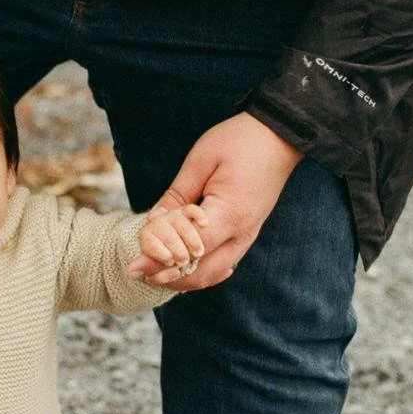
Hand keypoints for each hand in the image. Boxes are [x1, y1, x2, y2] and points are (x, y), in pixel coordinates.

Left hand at [129, 113, 303, 289]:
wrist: (279, 136)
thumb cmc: (239, 141)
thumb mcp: (201, 162)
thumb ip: (177, 197)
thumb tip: (153, 223)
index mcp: (229, 214)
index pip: (187, 251)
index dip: (157, 261)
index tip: (133, 268)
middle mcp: (242, 233)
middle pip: (202, 273)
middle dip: (168, 278)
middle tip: (138, 273)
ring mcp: (248, 236)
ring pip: (213, 273)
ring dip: (183, 277)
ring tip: (153, 273)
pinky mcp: (248, 232)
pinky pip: (223, 262)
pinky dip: (200, 270)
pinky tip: (180, 267)